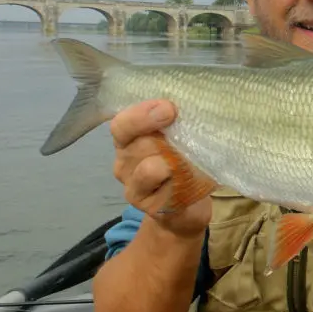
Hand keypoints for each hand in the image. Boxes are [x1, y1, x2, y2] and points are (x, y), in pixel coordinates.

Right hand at [110, 99, 211, 238]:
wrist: (189, 204)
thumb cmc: (184, 160)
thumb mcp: (179, 135)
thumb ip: (176, 120)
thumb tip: (191, 102)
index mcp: (128, 140)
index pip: (121, 125)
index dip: (142, 115)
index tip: (170, 109)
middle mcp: (124, 164)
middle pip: (139, 145)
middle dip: (166, 139)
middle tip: (187, 139)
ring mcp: (134, 189)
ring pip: (149, 169)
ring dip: (174, 162)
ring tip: (189, 162)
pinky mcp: (150, 209)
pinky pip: (165, 192)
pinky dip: (182, 184)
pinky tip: (191, 181)